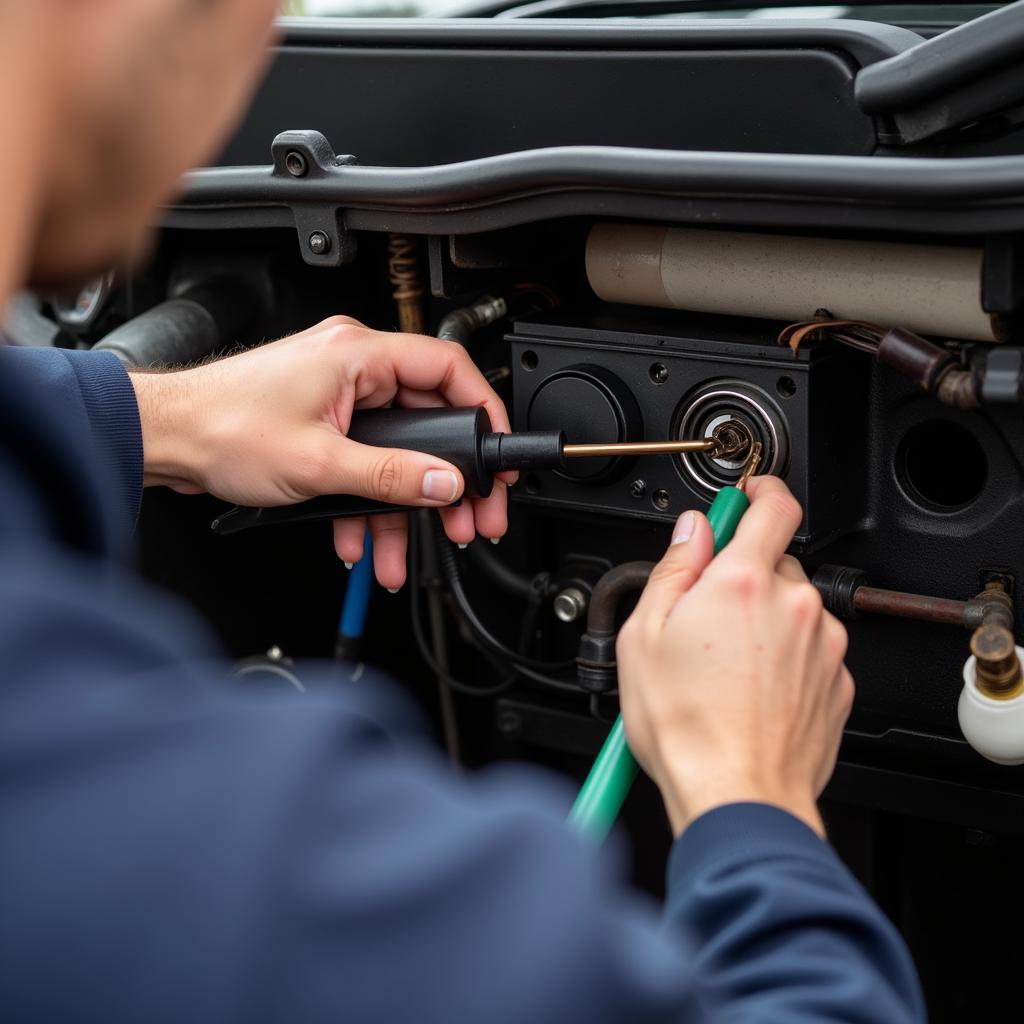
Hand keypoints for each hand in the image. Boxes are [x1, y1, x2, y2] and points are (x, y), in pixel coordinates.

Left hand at [131, 315, 514, 587]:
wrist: (165, 440)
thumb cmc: (220, 428)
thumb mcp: (319, 462)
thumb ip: (390, 476)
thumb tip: (445, 485)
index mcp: (357, 354)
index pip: (447, 368)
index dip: (482, 411)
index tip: (497, 454)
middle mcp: (352, 367)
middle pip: (428, 422)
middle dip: (446, 480)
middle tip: (469, 516)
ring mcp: (338, 395)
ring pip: (396, 452)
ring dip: (402, 505)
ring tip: (408, 550)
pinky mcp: (323, 422)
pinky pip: (365, 462)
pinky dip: (367, 502)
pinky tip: (361, 540)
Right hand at [615, 476, 852, 837]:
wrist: (737, 795)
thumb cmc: (687, 726)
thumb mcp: (646, 634)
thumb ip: (673, 568)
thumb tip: (691, 532)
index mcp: (744, 582)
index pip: (774, 504)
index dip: (760, 491)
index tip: (747, 496)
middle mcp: (795, 605)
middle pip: (775, 562)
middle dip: (743, 577)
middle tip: (706, 616)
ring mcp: (824, 644)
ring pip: (794, 608)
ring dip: (765, 621)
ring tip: (725, 667)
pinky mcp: (839, 681)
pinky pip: (811, 649)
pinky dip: (785, 658)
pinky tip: (749, 690)